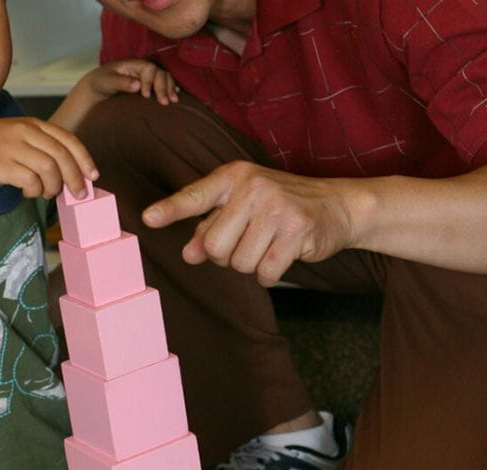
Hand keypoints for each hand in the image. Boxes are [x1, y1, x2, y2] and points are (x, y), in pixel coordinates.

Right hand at [0, 117, 97, 198]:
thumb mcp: (20, 136)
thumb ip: (44, 148)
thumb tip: (71, 174)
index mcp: (34, 124)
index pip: (69, 140)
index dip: (85, 160)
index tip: (93, 176)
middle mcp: (26, 131)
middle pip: (62, 157)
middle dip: (75, 179)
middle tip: (78, 194)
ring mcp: (13, 146)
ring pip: (49, 170)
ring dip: (53, 187)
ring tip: (46, 192)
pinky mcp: (3, 164)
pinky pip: (30, 181)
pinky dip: (34, 191)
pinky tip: (27, 191)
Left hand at [87, 59, 179, 105]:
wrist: (98, 89)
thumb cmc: (101, 82)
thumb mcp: (108, 82)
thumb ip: (121, 82)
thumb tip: (138, 84)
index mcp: (135, 64)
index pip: (150, 69)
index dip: (150, 81)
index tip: (145, 95)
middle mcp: (144, 70)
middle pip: (161, 74)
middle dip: (164, 87)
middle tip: (165, 102)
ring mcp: (148, 78)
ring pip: (165, 79)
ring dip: (170, 89)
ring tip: (174, 102)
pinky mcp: (150, 87)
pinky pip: (164, 87)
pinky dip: (170, 92)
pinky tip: (174, 100)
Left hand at [141, 161, 355, 286]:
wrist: (338, 205)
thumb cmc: (281, 206)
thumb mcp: (243, 207)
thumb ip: (211, 227)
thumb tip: (189, 254)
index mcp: (234, 177)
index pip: (195, 196)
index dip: (170, 209)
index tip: (147, 218)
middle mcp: (253, 187)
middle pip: (214, 247)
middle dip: (226, 256)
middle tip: (247, 242)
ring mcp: (276, 208)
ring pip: (239, 263)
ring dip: (251, 265)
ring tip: (268, 244)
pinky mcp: (296, 231)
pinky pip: (264, 274)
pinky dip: (270, 275)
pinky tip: (282, 256)